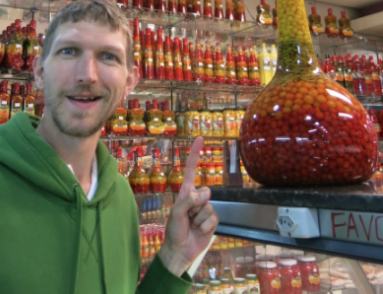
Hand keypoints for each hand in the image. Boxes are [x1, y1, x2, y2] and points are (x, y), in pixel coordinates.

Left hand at [158, 137, 217, 276]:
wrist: (180, 251)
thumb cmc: (174, 230)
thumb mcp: (176, 213)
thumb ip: (188, 201)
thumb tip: (206, 193)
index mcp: (186, 192)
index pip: (191, 169)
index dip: (195, 153)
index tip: (200, 138)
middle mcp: (197, 198)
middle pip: (206, 192)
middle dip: (196, 206)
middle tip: (188, 218)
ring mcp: (205, 209)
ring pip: (209, 207)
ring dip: (199, 219)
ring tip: (192, 226)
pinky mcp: (212, 221)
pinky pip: (214, 218)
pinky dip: (206, 226)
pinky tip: (199, 231)